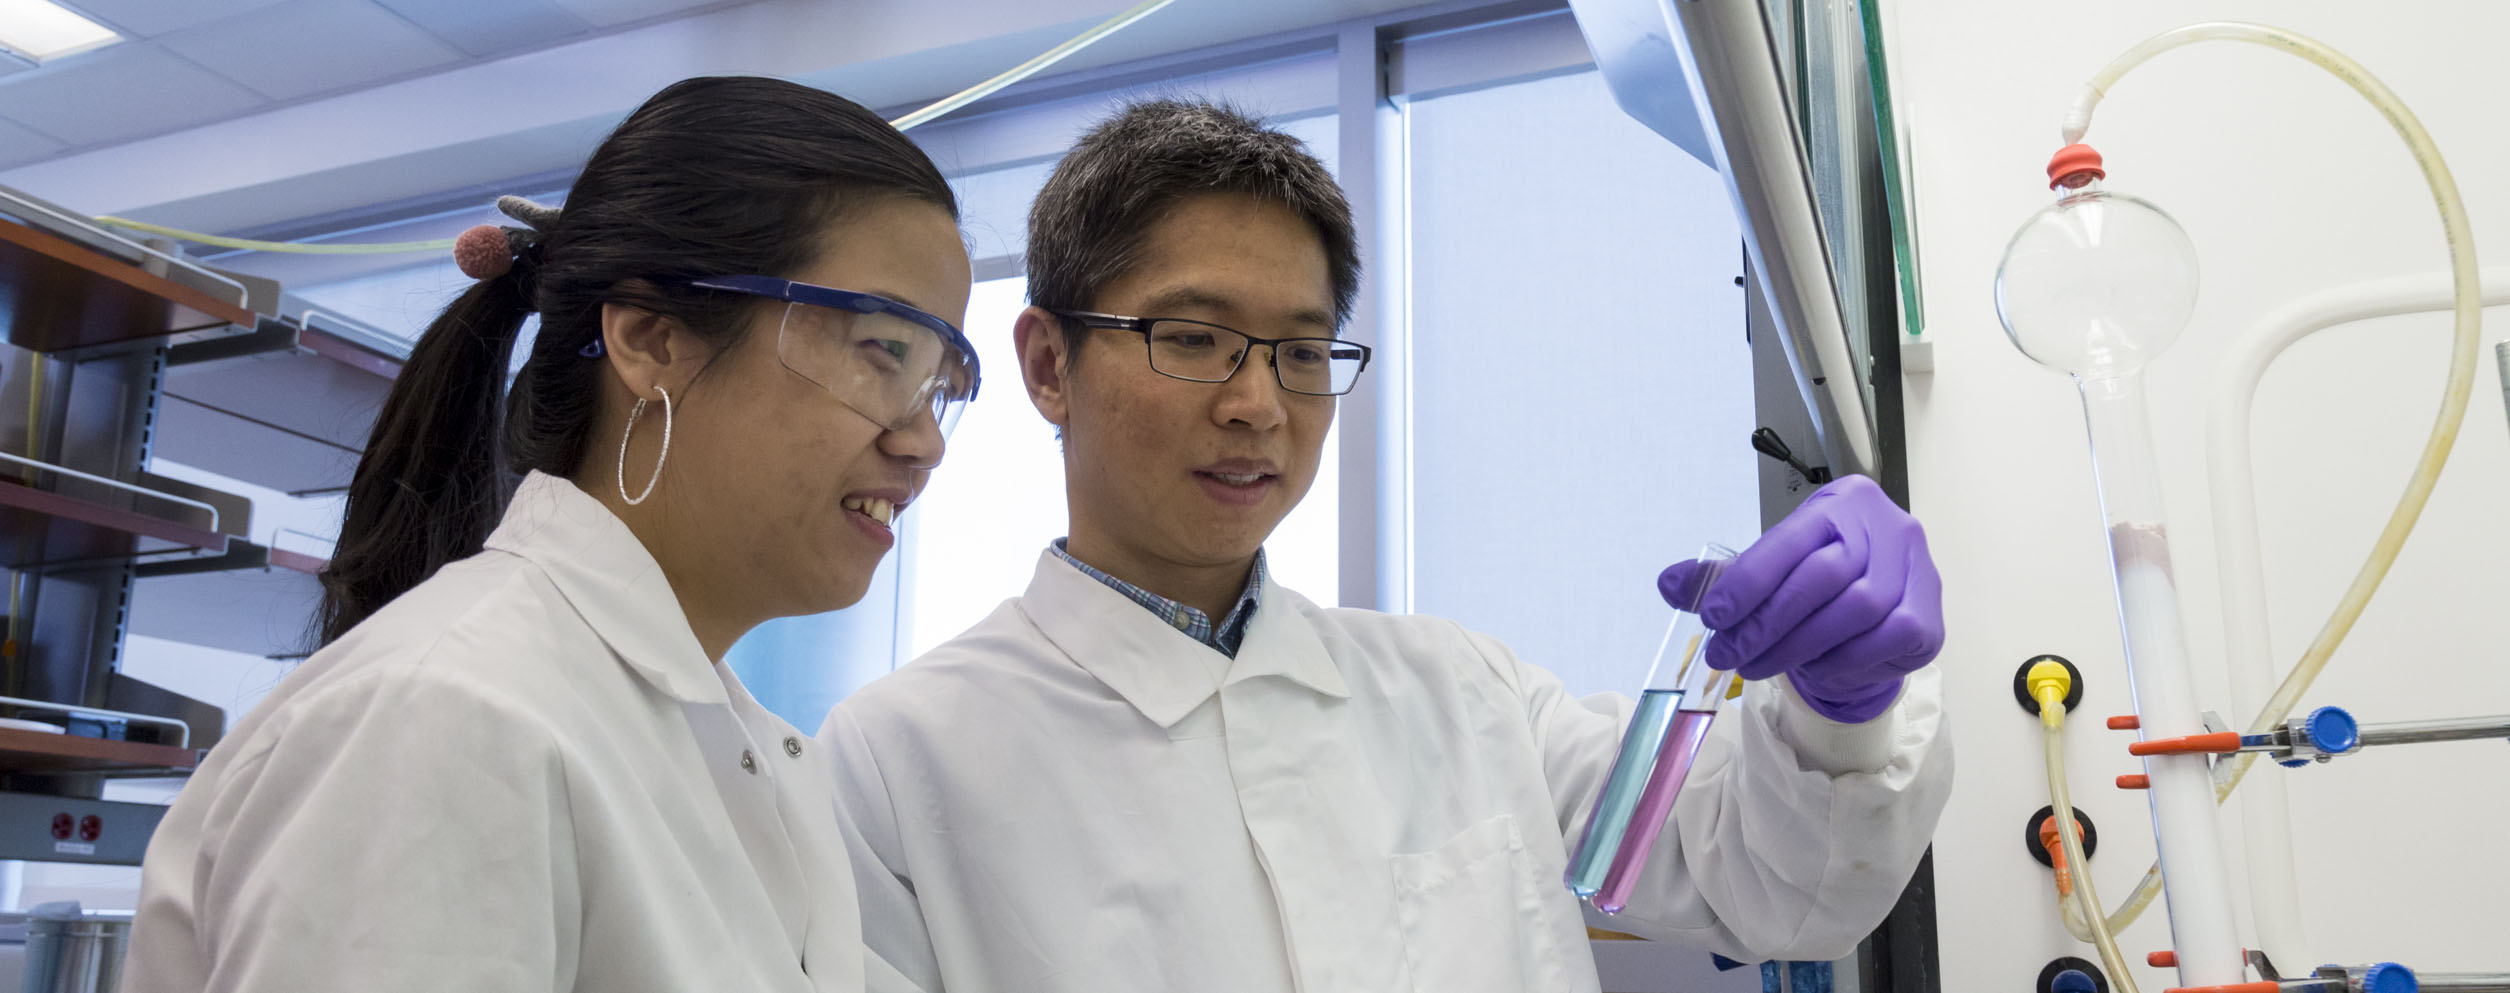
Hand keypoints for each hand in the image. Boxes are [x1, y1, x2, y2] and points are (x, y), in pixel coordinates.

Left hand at [1656, 475, 1942, 722]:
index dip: (1749, 579)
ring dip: (1797, 647)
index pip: (1792, 539)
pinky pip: (1882, 641)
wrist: (1875, 613)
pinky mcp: (1930, 618)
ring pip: (1856, 611)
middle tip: (1727, 654)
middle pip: (1825, 576)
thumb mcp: (1768, 569)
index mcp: (1842, 503)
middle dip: (1768, 621)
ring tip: (1757, 666)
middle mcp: (1889, 528)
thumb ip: (1720, 576)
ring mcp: (1917, 571)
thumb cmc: (1818, 581)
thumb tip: (1669, 584)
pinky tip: (1811, 668)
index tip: (1712, 616)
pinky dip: (1840, 661)